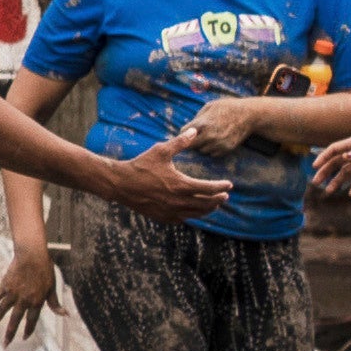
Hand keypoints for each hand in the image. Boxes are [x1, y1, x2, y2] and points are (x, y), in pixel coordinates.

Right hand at [0, 234, 60, 332]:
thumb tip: (66, 315)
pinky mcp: (4, 286)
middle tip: (5, 344)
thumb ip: (55, 303)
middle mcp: (23, 300)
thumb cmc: (45, 269)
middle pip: (15, 320)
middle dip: (10, 333)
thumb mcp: (52, 287)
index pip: (31, 320)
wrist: (32, 254)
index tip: (24, 338)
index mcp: (36, 302)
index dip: (28, 330)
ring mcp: (12, 294)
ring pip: (2, 311)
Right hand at [100, 148, 226, 227]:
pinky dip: (192, 215)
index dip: (221, 187)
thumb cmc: (141, 166)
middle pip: (206, 204)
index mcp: (181, 185)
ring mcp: (171, 211)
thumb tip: (195, 131)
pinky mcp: (162, 216)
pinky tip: (193, 212)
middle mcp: (178, 201)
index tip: (229, 185)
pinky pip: (183, 219)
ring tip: (214, 205)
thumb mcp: (161, 151)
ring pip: (196, 214)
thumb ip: (180, 142)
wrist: (121, 184)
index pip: (208, 188)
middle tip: (224, 196)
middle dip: (217, 199)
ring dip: (208, 209)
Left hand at [183, 95, 269, 157]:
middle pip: (191, 146)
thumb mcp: (209, 106)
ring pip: (202, 151)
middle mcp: (209, 136)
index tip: (185, 132)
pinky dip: (212, 149)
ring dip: (202, 146)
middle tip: (194, 138)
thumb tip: (188, 128)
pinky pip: (213, 154)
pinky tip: (216, 141)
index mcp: (202, 123)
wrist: (248, 114)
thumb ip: (197, 118)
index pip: (183, 134)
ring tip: (207, 137)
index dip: (183, 133)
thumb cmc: (227, 107)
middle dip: (190, 142)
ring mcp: (218, 144)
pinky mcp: (226, 149)